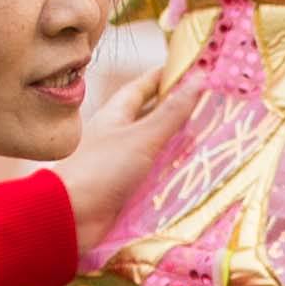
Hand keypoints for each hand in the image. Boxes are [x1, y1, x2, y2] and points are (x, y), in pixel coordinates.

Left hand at [51, 58, 200, 253]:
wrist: (71, 217)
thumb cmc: (100, 170)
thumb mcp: (141, 137)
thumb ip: (170, 113)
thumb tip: (197, 81)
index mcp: (116, 115)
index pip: (141, 87)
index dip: (163, 76)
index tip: (189, 68)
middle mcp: (119, 137)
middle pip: (152, 118)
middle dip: (179, 112)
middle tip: (212, 106)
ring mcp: (123, 164)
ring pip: (157, 149)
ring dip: (180, 146)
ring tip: (213, 140)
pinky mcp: (128, 190)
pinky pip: (156, 177)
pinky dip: (174, 174)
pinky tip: (196, 175)